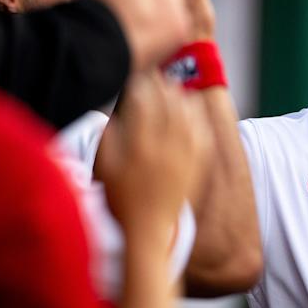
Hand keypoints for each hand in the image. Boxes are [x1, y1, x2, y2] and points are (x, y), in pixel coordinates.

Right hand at [97, 72, 207, 240]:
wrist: (149, 231)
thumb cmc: (121, 201)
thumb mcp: (104, 169)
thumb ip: (106, 139)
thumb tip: (110, 114)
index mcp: (139, 146)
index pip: (143, 103)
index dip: (140, 85)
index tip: (137, 76)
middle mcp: (166, 147)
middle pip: (168, 104)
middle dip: (162, 86)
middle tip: (158, 76)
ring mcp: (186, 156)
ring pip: (188, 116)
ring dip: (182, 98)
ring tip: (175, 88)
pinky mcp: (199, 165)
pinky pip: (203, 133)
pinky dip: (198, 118)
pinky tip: (194, 110)